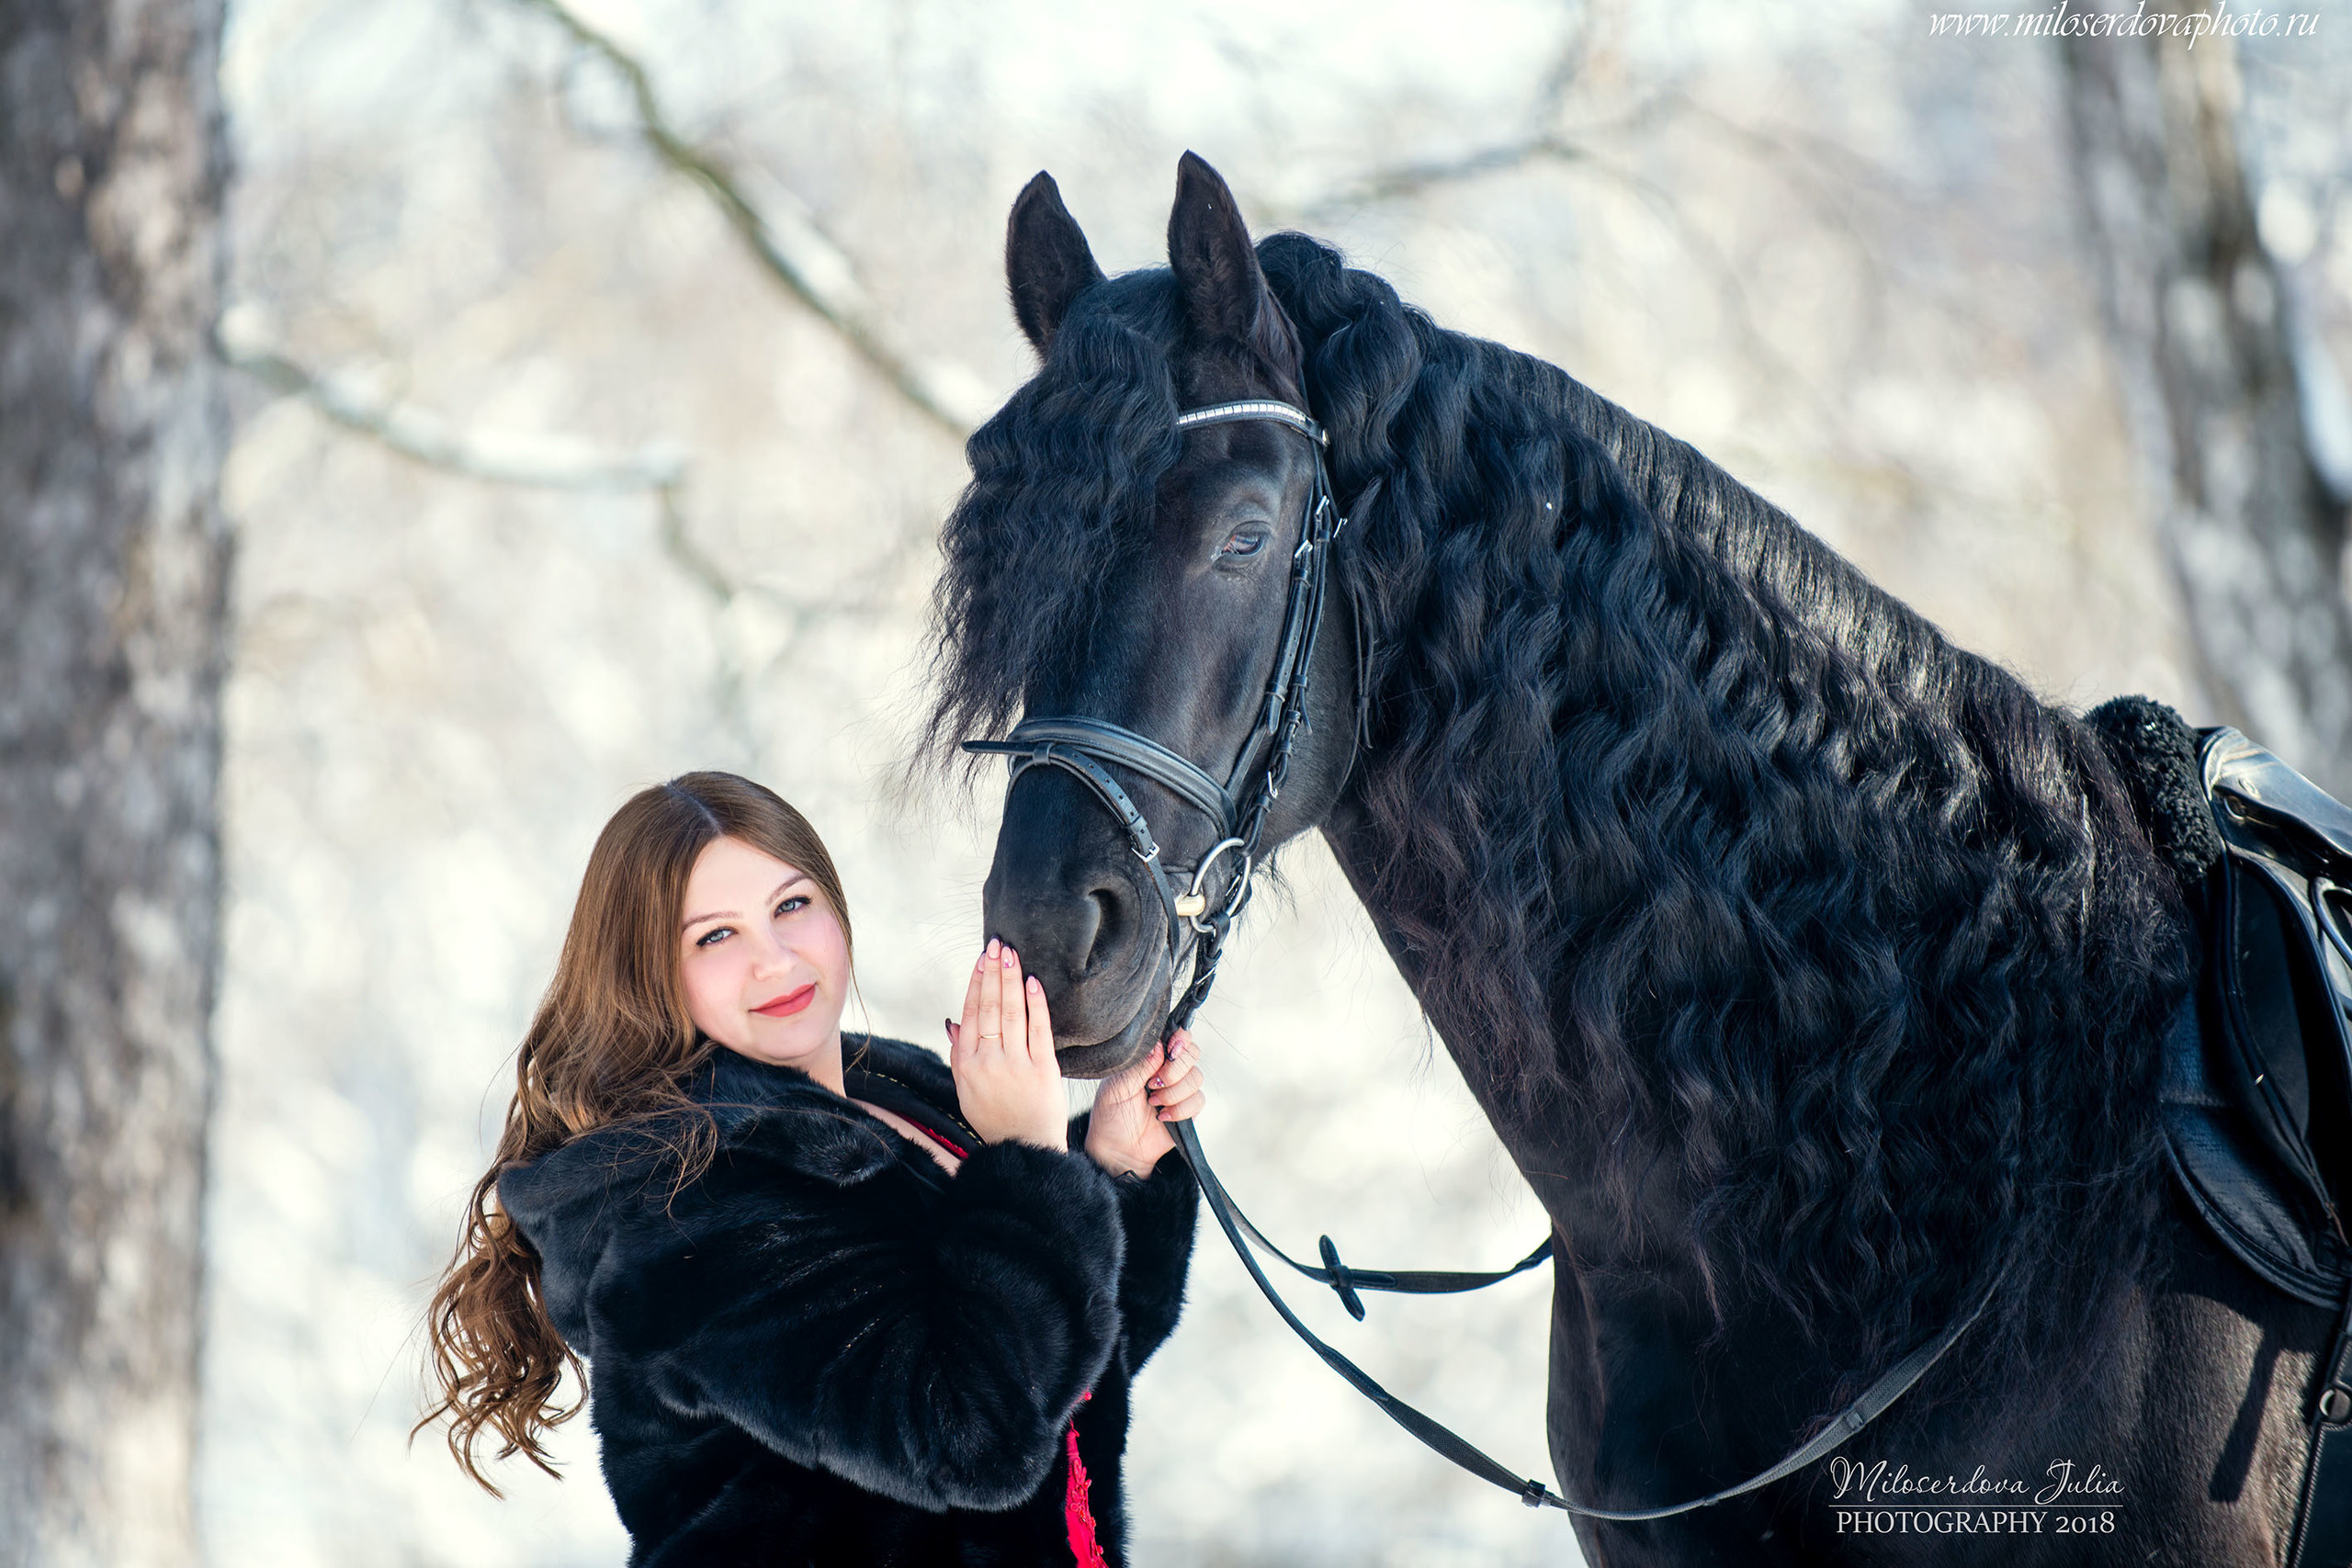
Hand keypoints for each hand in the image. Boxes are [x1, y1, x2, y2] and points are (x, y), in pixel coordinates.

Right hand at [947, 940, 1066, 1150]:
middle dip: (993, 971)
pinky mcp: (1043, 1069)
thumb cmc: (995, 1118)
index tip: (981, 960)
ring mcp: (1016, 1064)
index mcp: (966, 1064)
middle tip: (997, 944)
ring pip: (1011, 1012)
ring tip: (1011, 953)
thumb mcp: (966, 1090)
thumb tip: (953, 1022)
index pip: (970, 1013)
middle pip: (989, 1006)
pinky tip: (1033, 983)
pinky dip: (1035, 1004)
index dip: (976, 983)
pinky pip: (1038, 1029)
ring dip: (1010, 979)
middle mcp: (988, 1061)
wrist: (1024, 1149)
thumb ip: (959, 1056)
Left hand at [1084, 1028, 1203, 1177]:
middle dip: (1174, 1070)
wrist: (1117, 1149)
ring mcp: (1180, 1089)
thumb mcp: (1117, 1085)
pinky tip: (1162, 1116)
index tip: (1171, 1049)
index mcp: (1151, 1057)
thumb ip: (1140, 1065)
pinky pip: (1198, 1101)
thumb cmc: (1111, 1115)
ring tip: (1153, 1103)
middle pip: (1192, 1054)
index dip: (1180, 1038)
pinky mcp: (1189, 1110)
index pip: (1177, 1035)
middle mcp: (1168, 1070)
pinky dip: (1179, 1109)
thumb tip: (1159, 1046)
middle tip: (1153, 1083)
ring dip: (1173, 1093)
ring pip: (1196, 1078)